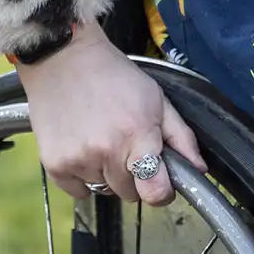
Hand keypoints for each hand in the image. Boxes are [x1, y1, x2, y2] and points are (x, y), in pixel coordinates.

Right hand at [16, 18, 208, 203]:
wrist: (63, 59)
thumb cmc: (114, 76)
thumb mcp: (156, 99)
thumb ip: (181, 137)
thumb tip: (199, 169)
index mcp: (138, 134)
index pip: (155, 191)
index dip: (162, 192)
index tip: (161, 183)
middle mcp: (107, 151)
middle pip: (130, 194)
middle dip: (134, 176)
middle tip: (127, 147)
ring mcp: (78, 160)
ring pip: (104, 190)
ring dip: (106, 173)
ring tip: (101, 139)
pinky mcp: (54, 165)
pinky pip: (78, 192)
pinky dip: (83, 177)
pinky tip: (82, 148)